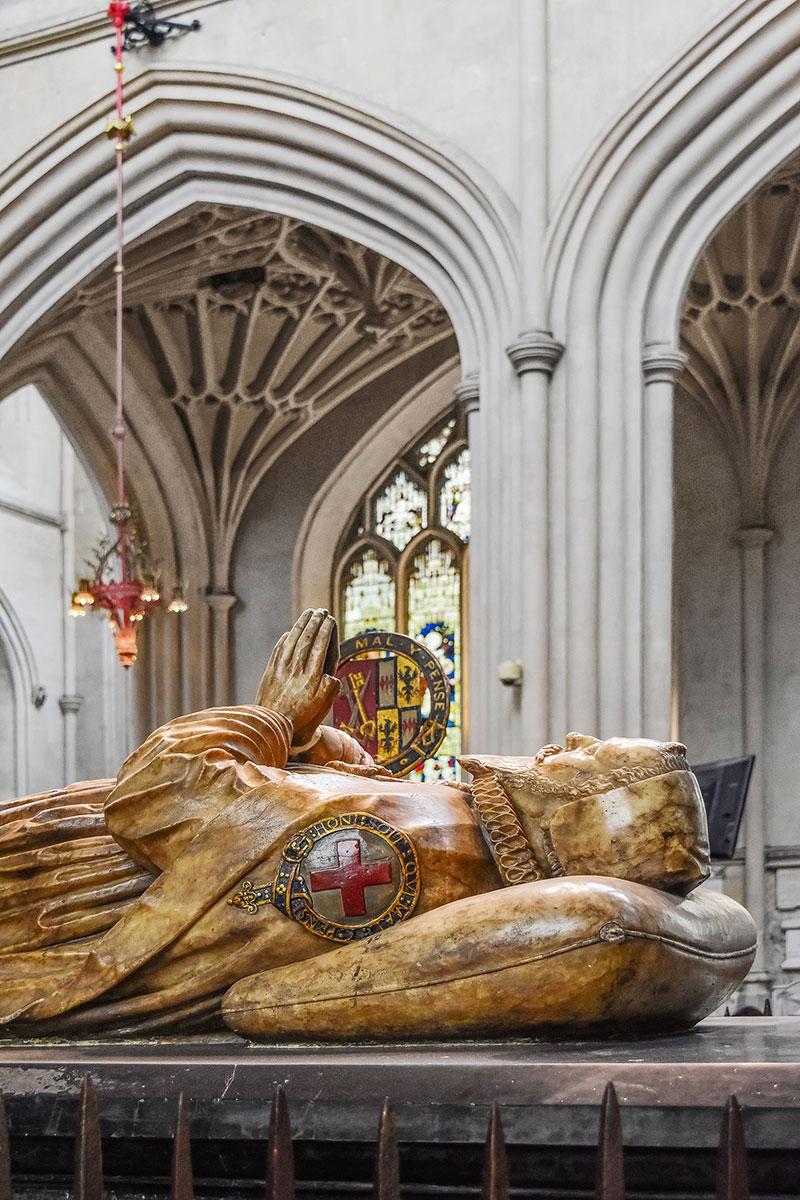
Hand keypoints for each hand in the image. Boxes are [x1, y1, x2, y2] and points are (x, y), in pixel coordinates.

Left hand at [255, 609, 339, 744]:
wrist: (273, 724)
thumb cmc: (301, 716)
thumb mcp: (321, 705)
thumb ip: (329, 687)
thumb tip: (332, 672)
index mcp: (311, 677)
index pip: (320, 647)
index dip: (325, 631)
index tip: (330, 620)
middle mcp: (296, 669)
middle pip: (306, 639)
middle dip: (314, 623)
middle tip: (321, 611)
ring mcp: (281, 668)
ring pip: (292, 640)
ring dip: (301, 625)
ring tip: (308, 614)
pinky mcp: (270, 671)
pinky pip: (279, 649)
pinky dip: (286, 638)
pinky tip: (290, 633)